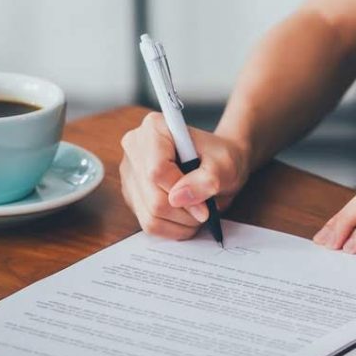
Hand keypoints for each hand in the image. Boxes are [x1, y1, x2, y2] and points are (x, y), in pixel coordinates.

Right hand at [120, 112, 250, 238]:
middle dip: (185, 212)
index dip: (182, 193)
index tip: (204, 206)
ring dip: (180, 222)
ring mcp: (130, 173)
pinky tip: (186, 215)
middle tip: (205, 210)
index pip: (157, 170)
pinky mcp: (132, 194)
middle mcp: (135, 147)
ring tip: (198, 210)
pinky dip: (173, 227)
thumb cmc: (221, 158)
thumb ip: (206, 179)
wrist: (217, 163)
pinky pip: (149, 224)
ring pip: (150, 215)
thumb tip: (178, 198)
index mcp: (154, 128)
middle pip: (153, 197)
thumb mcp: (224, 165)